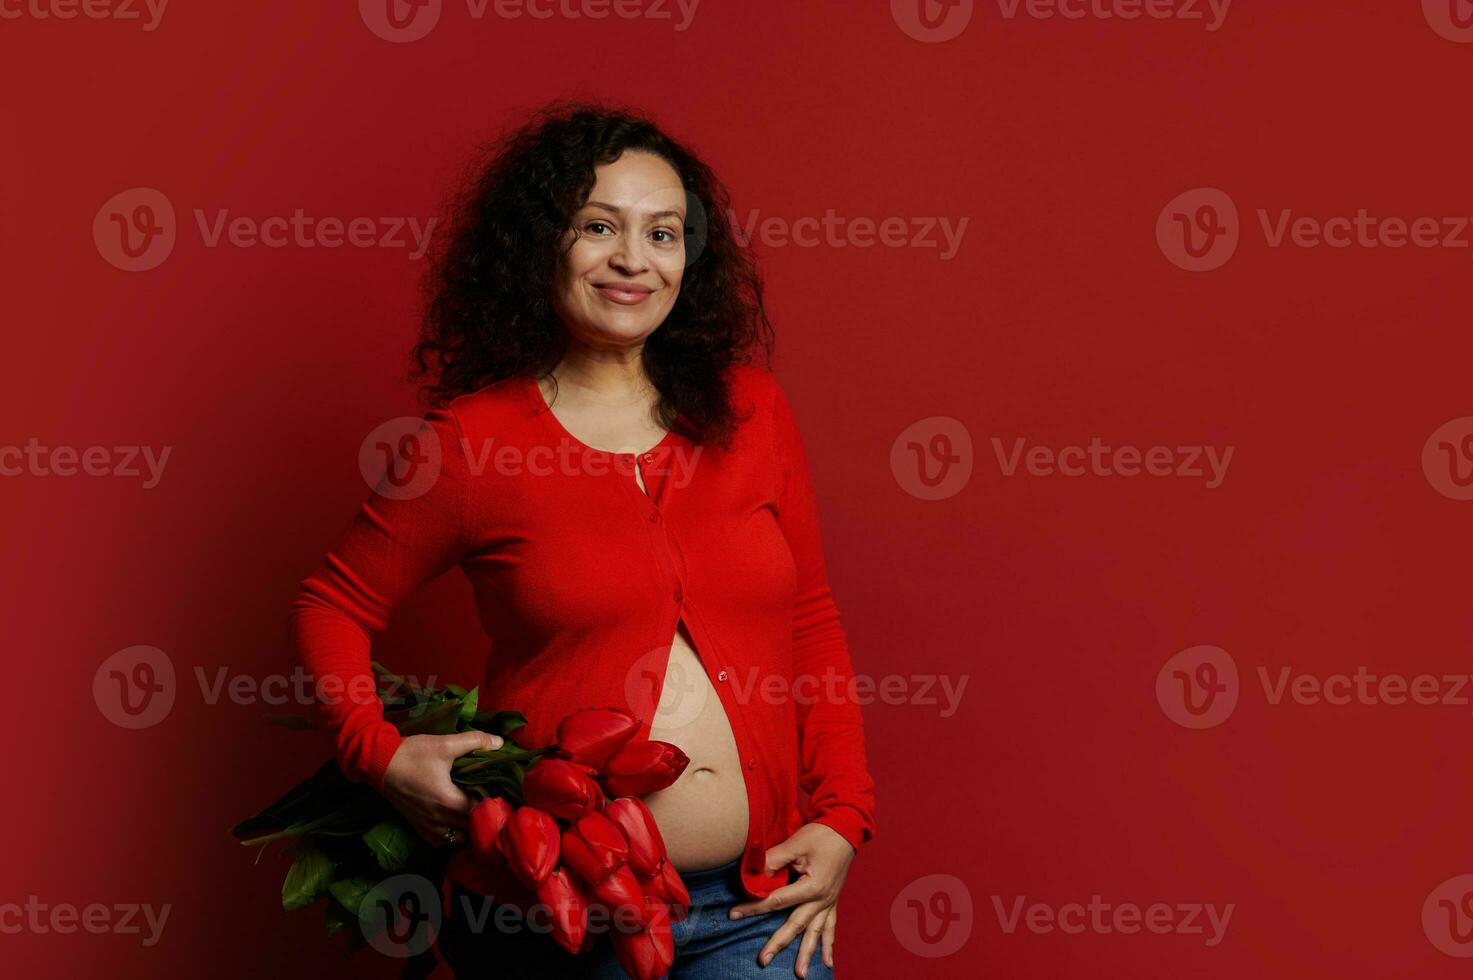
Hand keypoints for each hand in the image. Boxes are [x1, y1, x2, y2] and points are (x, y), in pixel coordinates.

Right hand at [381, 731, 503, 845]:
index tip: (499, 791)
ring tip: (474, 810)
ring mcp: (427, 827)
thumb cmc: (412, 754)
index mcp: (448, 801)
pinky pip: (442, 840)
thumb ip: (474, 741)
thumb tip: (501, 742)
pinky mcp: (418, 827)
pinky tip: (456, 819)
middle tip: (490, 799)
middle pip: (471, 828)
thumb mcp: (444, 744)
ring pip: (458, 838)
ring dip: (469, 828)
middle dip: (483, 815)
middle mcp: (439, 820)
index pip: (480, 812)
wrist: (379, 763)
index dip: (493, 803)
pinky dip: (452, 834)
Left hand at [727, 822, 855, 976]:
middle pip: (796, 925)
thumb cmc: (821, 834)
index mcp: (812, 886)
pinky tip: (827, 962)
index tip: (734, 915)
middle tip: (763, 960)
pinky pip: (831, 927)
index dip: (754, 907)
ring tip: (800, 974)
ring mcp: (829, 902)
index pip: (776, 901)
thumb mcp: (795, 844)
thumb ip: (773, 861)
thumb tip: (752, 875)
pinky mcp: (832, 901)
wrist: (847, 828)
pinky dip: (828, 944)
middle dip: (778, 943)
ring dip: (807, 954)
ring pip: (815, 933)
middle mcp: (823, 899)